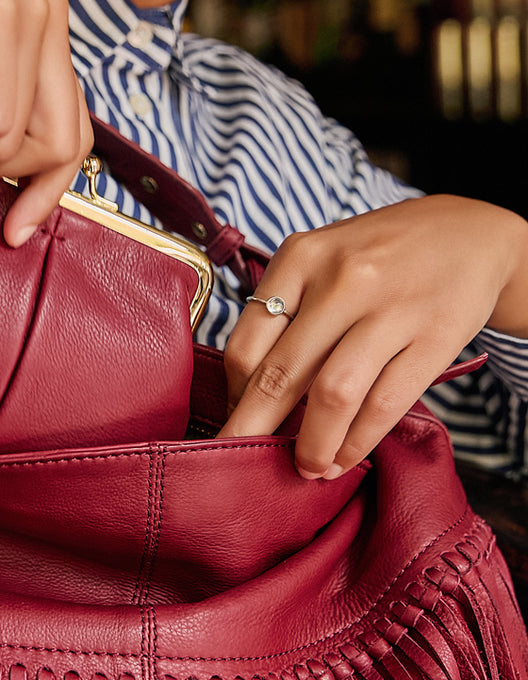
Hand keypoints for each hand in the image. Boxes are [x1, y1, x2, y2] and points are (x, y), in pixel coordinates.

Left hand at [217, 195, 527, 479]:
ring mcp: (390, 309)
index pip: (247, 341)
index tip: (233, 420)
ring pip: (333, 395)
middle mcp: (341, 280)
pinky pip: (384, 403)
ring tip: (306, 468)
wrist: (468, 233)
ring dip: (313, 444)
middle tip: (243, 464)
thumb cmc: (377, 254)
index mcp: (301, 257)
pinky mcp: (433, 337)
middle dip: (256, 428)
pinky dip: (358, 441)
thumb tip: (249, 389)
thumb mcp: (322, 258)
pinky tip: (345, 457)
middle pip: (282, 372)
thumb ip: (287, 307)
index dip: (235, 394)